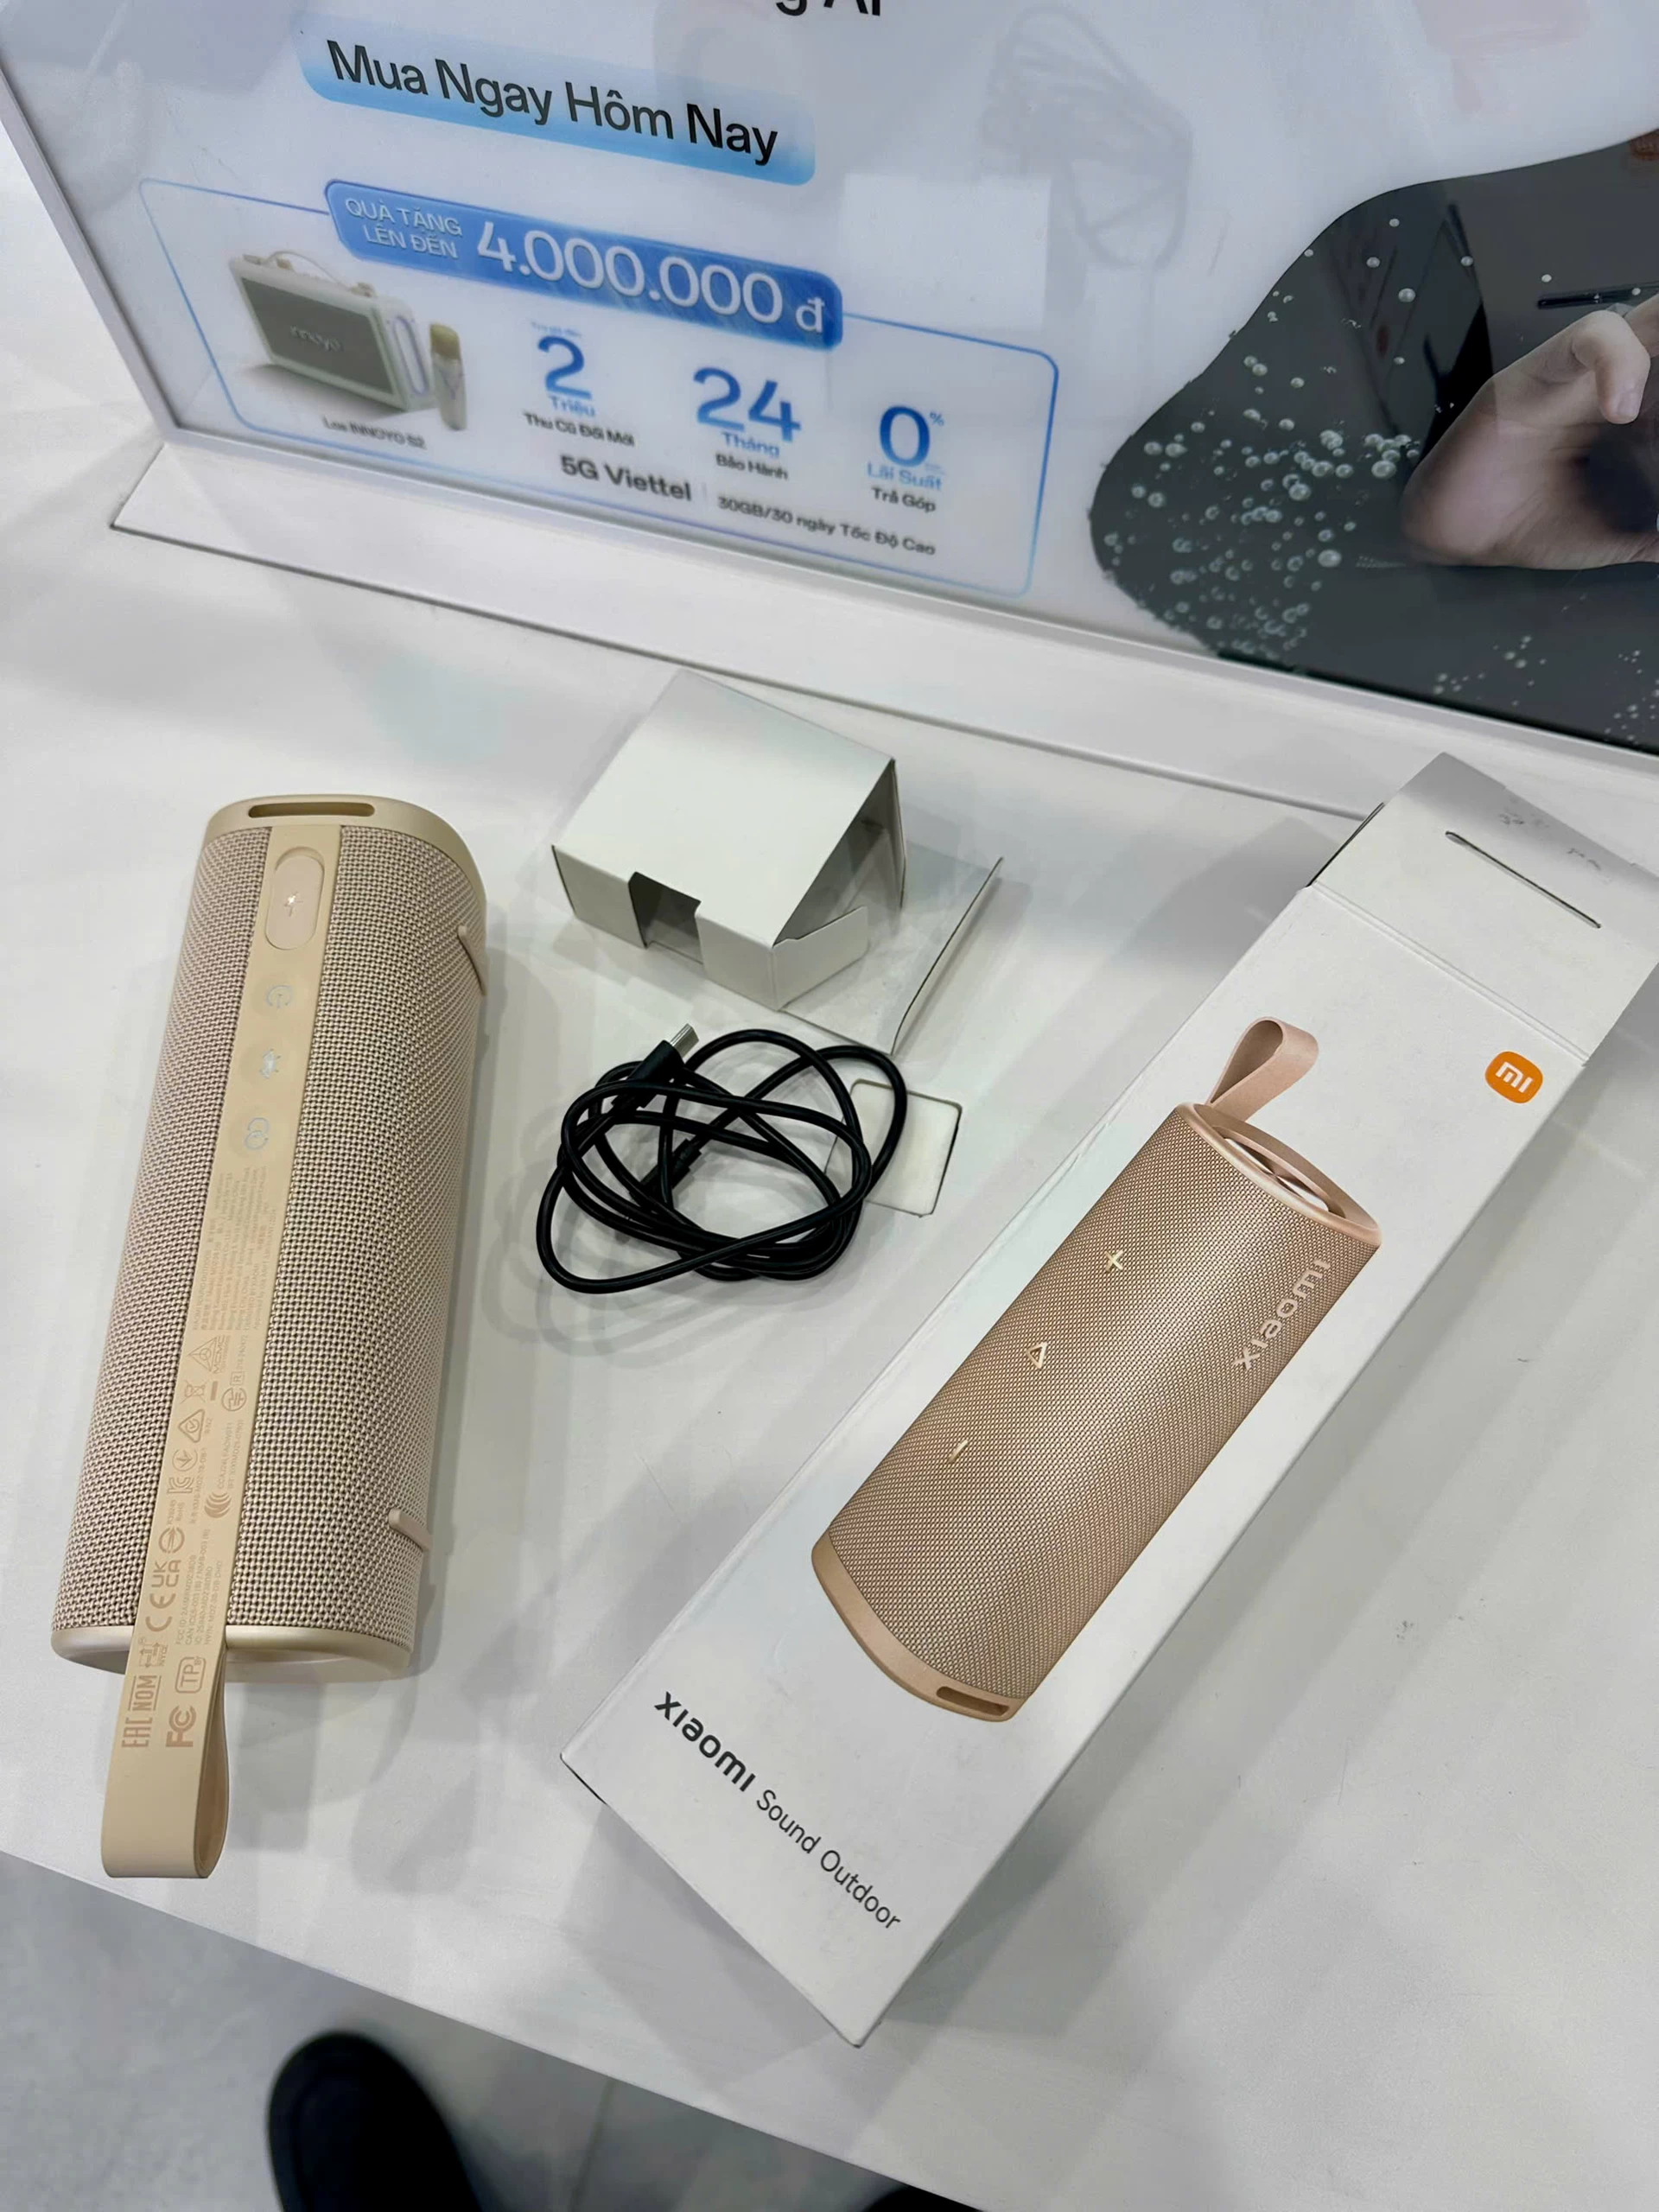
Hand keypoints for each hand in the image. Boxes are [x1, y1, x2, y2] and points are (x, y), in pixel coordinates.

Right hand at [1400, 299, 1658, 567]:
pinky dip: (1617, 362)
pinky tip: (1621, 406)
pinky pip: (1595, 336)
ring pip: (1654, 320)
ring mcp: (1594, 370)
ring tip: (1656, 399)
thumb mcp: (1625, 535)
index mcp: (1657, 416)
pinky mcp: (1548, 366)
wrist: (1464, 534)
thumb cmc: (1534, 521)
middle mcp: (1634, 382)